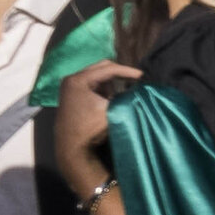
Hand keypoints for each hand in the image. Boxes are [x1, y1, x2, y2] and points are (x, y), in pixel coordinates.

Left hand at [52, 61, 136, 196]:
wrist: (71, 147)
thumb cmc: (90, 129)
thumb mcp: (112, 111)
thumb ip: (125, 97)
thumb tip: (139, 89)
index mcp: (79, 80)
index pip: (109, 68)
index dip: (128, 71)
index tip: (144, 76)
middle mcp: (72, 79)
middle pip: (101, 67)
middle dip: (120, 72)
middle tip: (137, 79)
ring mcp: (71, 86)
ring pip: (97, 75)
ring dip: (112, 80)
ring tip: (127, 87)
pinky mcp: (73, 94)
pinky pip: (93, 84)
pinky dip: (104, 87)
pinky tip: (113, 95)